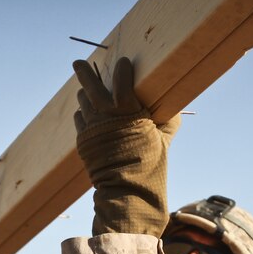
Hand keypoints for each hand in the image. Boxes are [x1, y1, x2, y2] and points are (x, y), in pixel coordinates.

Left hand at [71, 57, 175, 237]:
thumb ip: (166, 123)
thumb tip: (173, 109)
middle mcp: (105, 118)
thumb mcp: (162, 141)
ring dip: (85, 94)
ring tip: (86, 90)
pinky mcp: (83, 142)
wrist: (126, 192)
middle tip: (78, 63)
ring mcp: (91, 129)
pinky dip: (83, 115)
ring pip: (83, 102)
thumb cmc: (150, 166)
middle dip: (84, 72)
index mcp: (128, 113)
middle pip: (90, 86)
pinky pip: (80, 120)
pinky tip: (87, 114)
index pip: (122, 81)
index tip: (124, 61)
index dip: (123, 69)